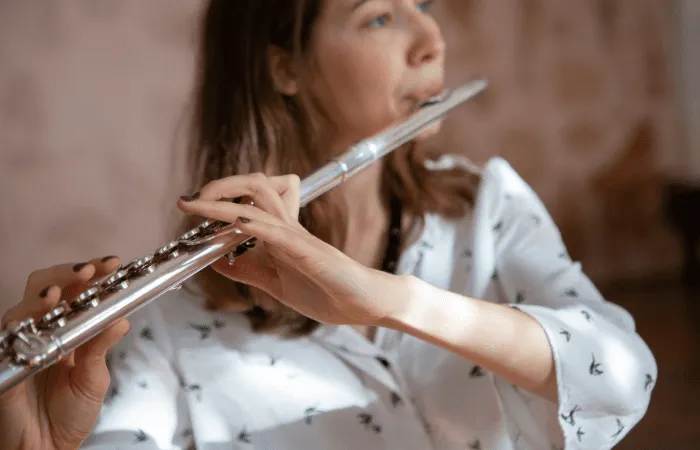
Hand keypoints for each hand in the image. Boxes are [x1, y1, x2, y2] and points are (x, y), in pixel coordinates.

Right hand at [0, 257, 129, 449]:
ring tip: (59, 294)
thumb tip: (122, 318)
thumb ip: (101, 347)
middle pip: (46, 287)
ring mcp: (21, 344)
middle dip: (66, 274)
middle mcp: (42, 330)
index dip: (91, 273)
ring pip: (23, 307)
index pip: (77, 290)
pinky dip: (22, 326)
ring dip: (43, 295)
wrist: (49, 449)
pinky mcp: (4, 362)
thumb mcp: (94, 377)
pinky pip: (8, 338)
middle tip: (88, 272)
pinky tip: (37, 322)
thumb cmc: (71, 414)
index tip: (111, 263)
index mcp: (68, 329)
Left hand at [178, 173, 404, 325]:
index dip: (220, 197)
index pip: (251, 199)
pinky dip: (253, 224)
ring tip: (198, 203)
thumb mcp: (276, 283)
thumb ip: (249, 270)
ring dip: (225, 199)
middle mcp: (289, 228)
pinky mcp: (310, 253)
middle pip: (256, 186)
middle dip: (220, 186)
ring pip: (262, 201)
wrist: (367, 304)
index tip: (192, 206)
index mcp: (282, 234)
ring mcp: (299, 238)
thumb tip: (216, 260)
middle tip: (190, 200)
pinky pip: (278, 232)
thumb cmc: (329, 293)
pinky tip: (235, 222)